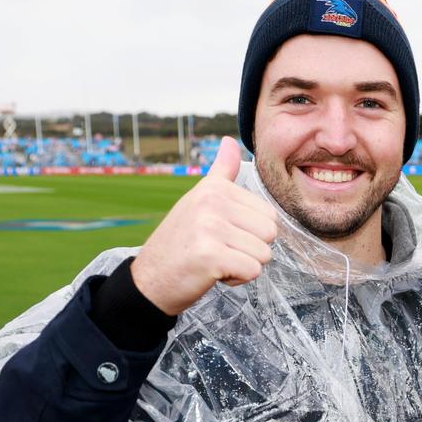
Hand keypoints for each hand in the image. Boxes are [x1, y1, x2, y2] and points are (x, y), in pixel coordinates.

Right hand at [131, 136, 278, 315]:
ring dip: (244, 265)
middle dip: (251, 249)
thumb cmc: (180, 243)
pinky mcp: (211, 255)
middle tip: (221, 250)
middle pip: (270, 233)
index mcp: (214, 188)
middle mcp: (212, 202)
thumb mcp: (199, 200)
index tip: (223, 235)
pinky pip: (253, 271)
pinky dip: (237, 279)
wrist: (150, 280)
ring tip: (216, 261)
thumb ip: (221, 173)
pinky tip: (214, 273)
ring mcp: (210, 227)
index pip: (268, 214)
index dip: (251, 232)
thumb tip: (230, 141)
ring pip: (264, 254)